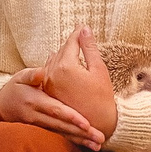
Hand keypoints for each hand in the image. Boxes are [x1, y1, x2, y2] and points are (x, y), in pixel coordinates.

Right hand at [0, 69, 105, 148]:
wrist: (1, 105)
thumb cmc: (15, 87)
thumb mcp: (20, 77)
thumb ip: (32, 75)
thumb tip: (42, 72)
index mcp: (35, 101)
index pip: (56, 110)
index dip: (71, 117)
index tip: (86, 123)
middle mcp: (38, 116)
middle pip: (62, 126)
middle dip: (82, 133)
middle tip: (100, 138)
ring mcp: (41, 125)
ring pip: (62, 134)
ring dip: (81, 140)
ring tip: (98, 145)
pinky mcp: (44, 130)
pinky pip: (60, 136)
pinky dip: (74, 141)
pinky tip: (88, 145)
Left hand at [41, 27, 118, 141]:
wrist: (97, 124)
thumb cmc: (102, 98)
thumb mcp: (99, 70)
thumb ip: (90, 48)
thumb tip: (85, 29)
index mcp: (66, 67)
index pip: (71, 43)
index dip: (78, 33)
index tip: (83, 26)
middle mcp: (52, 74)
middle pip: (61, 51)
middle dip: (71, 42)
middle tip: (79, 33)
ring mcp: (48, 84)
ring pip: (54, 60)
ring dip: (63, 53)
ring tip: (72, 46)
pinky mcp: (48, 92)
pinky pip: (50, 72)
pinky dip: (56, 65)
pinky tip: (62, 62)